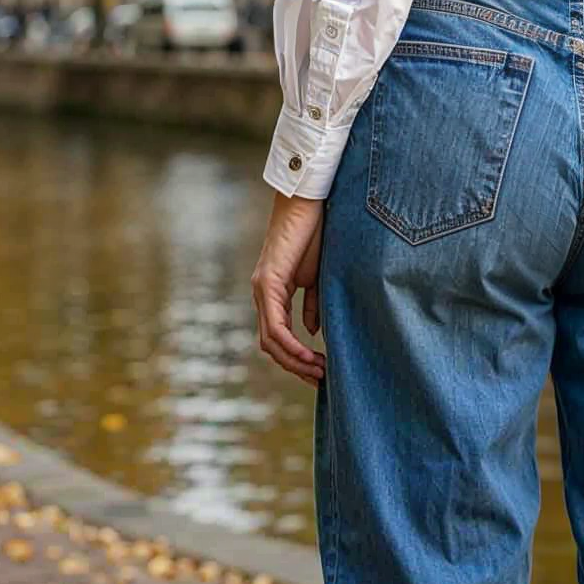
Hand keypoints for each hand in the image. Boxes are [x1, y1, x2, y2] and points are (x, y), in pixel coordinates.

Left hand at [252, 192, 326, 386]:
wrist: (309, 204)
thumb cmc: (315, 235)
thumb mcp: (318, 278)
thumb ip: (313, 305)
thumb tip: (311, 332)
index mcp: (273, 295)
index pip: (278, 337)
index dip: (296, 358)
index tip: (320, 372)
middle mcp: (261, 295)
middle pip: (271, 345)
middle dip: (296, 366)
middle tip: (321, 379)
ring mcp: (261, 290)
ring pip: (270, 340)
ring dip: (294, 360)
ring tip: (319, 370)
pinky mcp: (268, 283)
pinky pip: (275, 325)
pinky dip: (291, 343)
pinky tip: (309, 353)